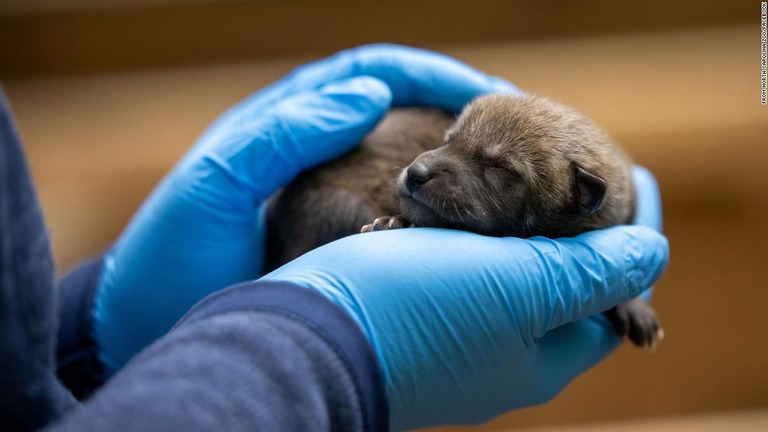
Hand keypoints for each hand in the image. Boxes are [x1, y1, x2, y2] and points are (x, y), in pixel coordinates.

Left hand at [92, 44, 518, 372]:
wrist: (145, 327)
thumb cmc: (170, 258)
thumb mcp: (216, 185)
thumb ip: (283, 134)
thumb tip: (369, 95)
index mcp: (287, 122)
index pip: (375, 74)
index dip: (434, 73)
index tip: (488, 92)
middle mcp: (315, 152)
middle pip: (404, 115)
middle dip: (462, 117)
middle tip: (519, 139)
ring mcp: (328, 198)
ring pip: (408, 167)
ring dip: (459, 169)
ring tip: (513, 186)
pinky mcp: (335, 244)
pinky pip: (399, 219)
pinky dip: (438, 220)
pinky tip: (469, 239)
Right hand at [261, 168, 667, 429]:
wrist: (304, 338)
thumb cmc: (412, 311)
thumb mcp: (516, 286)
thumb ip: (587, 271)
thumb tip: (650, 251)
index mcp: (543, 354)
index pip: (614, 295)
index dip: (631, 234)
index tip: (636, 176)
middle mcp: (506, 355)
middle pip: (563, 283)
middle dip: (575, 227)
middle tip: (576, 169)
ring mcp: (459, 341)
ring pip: (509, 274)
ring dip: (521, 226)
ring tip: (525, 173)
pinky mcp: (418, 319)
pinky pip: (463, 272)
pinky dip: (474, 236)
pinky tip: (465, 202)